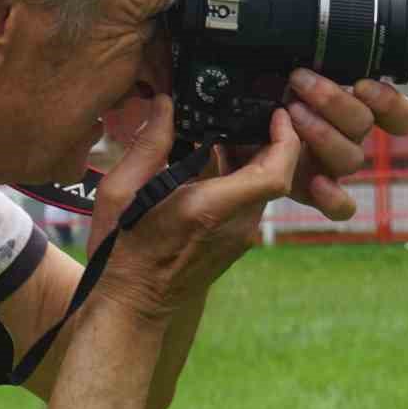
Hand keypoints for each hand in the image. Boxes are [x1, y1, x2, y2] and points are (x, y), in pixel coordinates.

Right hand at [89, 95, 298, 322]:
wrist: (132, 304)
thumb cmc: (121, 250)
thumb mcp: (120, 190)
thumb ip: (148, 144)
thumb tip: (166, 104)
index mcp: (210, 209)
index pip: (274, 174)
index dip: (286, 140)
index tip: (277, 113)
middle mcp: (235, 225)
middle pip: (275, 173)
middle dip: (267, 138)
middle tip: (244, 110)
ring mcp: (239, 237)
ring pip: (264, 186)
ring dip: (253, 156)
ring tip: (223, 129)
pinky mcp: (235, 243)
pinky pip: (250, 200)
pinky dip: (241, 175)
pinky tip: (212, 160)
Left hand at [233, 0, 407, 220]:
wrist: (224, 122)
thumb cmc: (271, 76)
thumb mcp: (292, 34)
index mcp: (356, 102)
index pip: (399, 110)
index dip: (390, 99)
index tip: (364, 80)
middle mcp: (349, 134)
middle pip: (366, 127)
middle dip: (337, 103)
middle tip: (301, 82)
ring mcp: (331, 164)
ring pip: (352, 160)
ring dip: (324, 137)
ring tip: (288, 115)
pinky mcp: (309, 189)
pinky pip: (339, 206)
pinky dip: (333, 198)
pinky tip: (313, 183)